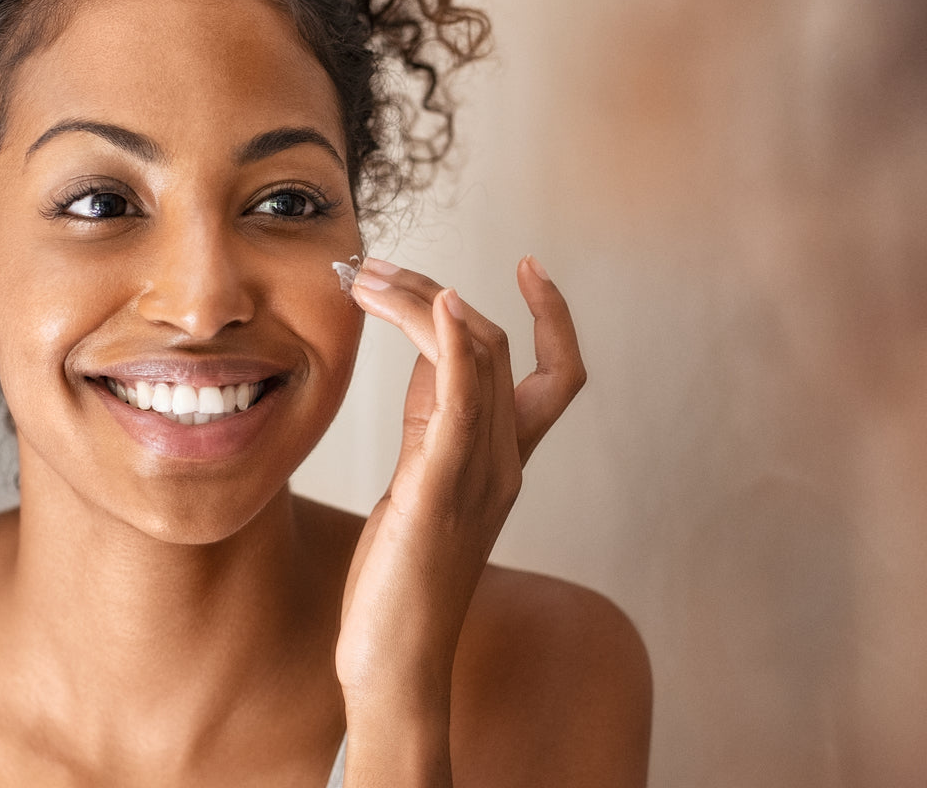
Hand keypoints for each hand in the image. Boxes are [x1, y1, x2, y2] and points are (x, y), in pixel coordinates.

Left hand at [333, 256, 585, 775]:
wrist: (394, 662)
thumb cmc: (401, 581)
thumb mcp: (420, 483)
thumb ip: (432, 421)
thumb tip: (425, 351)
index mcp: (506, 462)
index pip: (558, 373)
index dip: (554, 315)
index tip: (528, 263)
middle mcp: (505, 461)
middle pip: (497, 345)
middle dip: (436, 291)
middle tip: (373, 268)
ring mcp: (478, 475)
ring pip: (475, 358)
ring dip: (424, 300)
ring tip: (368, 277)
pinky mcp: (438, 489)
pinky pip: (462, 401)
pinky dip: (451, 343)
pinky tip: (436, 304)